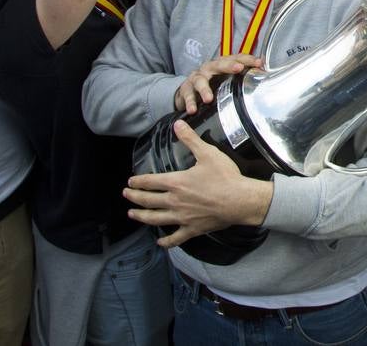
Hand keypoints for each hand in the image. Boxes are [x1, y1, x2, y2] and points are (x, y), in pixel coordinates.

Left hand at [125, 120, 272, 246]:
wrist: (240, 200)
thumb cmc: (225, 177)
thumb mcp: (208, 153)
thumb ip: (190, 139)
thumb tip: (178, 124)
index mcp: (177, 183)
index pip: (150, 182)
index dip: (138, 181)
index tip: (130, 181)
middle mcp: (175, 201)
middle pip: (148, 201)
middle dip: (134, 197)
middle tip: (126, 195)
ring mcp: (182, 217)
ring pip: (156, 219)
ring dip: (142, 217)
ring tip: (133, 214)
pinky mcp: (192, 229)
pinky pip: (175, 238)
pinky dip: (166, 241)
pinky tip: (160, 242)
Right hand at [174, 54, 262, 114]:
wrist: (188, 91)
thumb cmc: (212, 84)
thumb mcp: (226, 80)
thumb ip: (241, 79)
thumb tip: (264, 79)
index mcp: (222, 65)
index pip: (236, 58)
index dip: (248, 59)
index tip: (259, 63)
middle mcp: (210, 68)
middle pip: (219, 64)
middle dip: (229, 66)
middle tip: (238, 68)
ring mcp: (197, 77)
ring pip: (200, 80)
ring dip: (204, 89)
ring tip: (208, 99)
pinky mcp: (186, 89)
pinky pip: (187, 95)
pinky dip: (190, 102)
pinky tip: (193, 109)